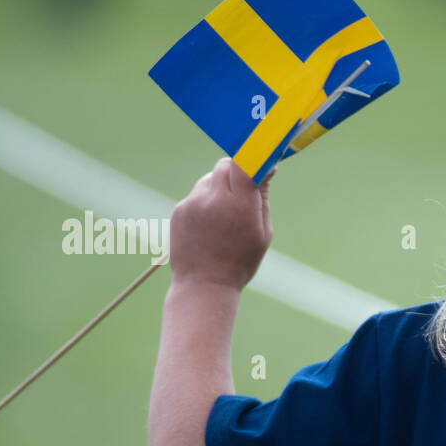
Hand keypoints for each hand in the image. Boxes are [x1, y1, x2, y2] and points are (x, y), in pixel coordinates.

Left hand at [167, 157, 273, 289]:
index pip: (244, 162)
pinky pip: (197, 195)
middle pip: (225, 165)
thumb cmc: (240, 262)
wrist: (203, 286)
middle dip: (235, 172)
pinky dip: (205, 204)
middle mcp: (214, 198)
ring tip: (223, 220)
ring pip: (209, 180)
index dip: (253, 159)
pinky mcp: (179, 209)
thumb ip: (262, 197)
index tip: (261, 165)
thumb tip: (266, 168)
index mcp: (240, 205)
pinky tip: (209, 228)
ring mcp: (193, 203)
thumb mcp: (262, 233)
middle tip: (243, 193)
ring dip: (219, 190)